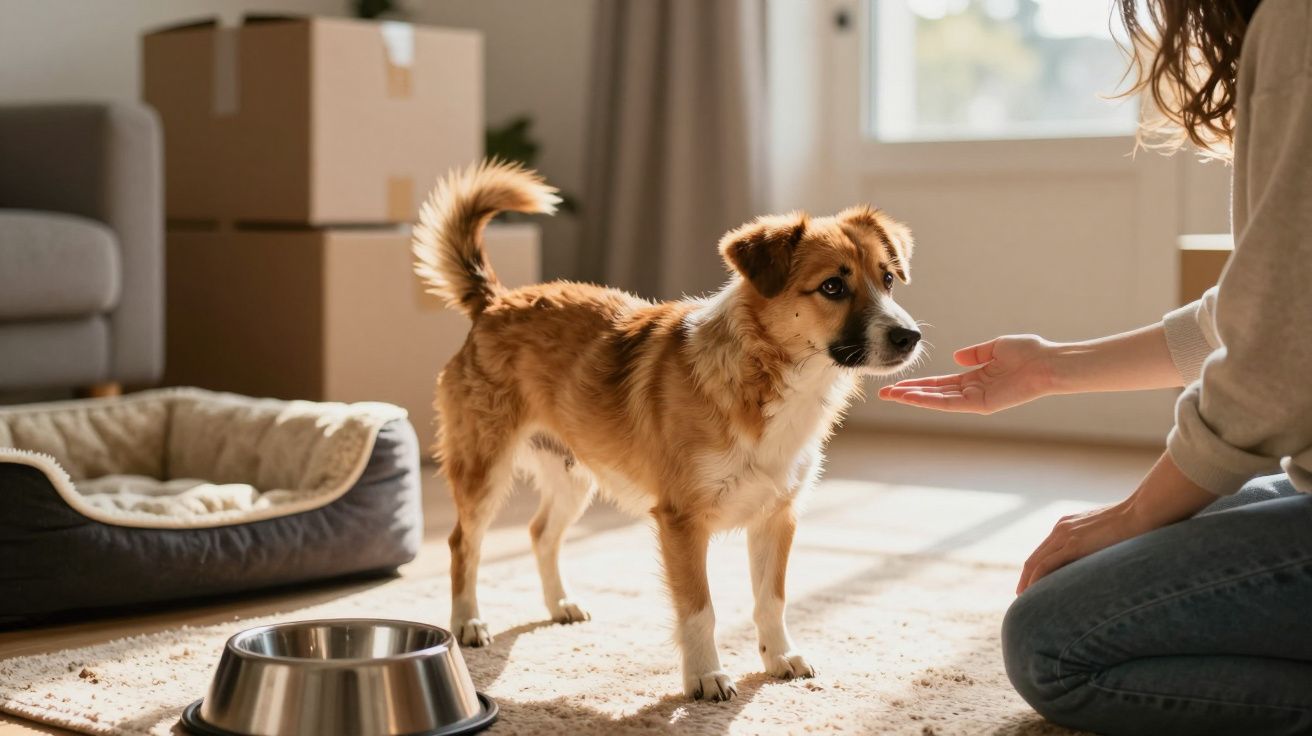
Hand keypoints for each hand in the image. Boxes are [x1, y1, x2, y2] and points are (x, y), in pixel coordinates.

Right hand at [878, 335, 1054, 413]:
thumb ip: (976, 353)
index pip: (941, 383)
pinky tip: (912, 397)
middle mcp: (973, 391)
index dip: (920, 383)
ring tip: (891, 396)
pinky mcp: (981, 405)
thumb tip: (956, 357)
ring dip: (913, 398)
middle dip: (909, 393)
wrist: (1048, 362)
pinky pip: (950, 403)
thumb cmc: (1030, 353)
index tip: (899, 383)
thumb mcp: (997, 347)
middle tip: (885, 394)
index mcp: (975, 377)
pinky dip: (930, 400)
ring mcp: (976, 400)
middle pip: (934, 394)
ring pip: (937, 400)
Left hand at [1017, 452, 1215, 593]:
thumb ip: (1097, 545)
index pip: (1045, 550)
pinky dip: (1035, 580)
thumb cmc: (1133, 524)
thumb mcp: (1107, 534)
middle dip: (1027, 577)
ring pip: (1036, 562)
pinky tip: (1032, 593)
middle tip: (1021, 594)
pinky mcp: (1073, 544)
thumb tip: (1102, 560)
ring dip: (1028, 581)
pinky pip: (1045, 565)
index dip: (1036, 567)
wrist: (1142, 512)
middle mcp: (1061, 528)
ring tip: (1023, 598)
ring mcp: (1065, 535)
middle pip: (1036, 557)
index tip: (1031, 582)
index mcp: (1068, 525)